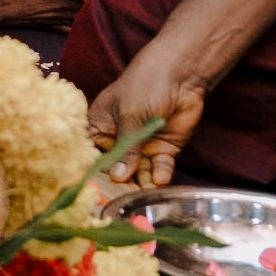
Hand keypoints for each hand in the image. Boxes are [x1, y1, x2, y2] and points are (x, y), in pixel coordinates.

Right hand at [86, 46, 209, 185]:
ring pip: (139, 172)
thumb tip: (117, 177)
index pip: (95, 155)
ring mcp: (141, 146)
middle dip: (122, 183)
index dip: (97, 173)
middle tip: (125, 199)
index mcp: (100, 127)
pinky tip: (161, 178)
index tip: (99, 191)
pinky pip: (159, 167)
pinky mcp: (162, 149)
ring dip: (142, 183)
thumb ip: (126, 149)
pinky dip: (160, 174)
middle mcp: (118, 140)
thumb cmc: (144, 86)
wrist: (180, 76)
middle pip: (117, 168)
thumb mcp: (130, 117)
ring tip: (145, 194)